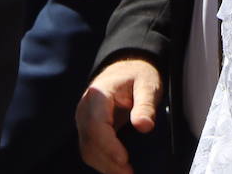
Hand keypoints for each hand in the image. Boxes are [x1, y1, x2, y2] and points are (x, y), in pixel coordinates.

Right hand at [76, 56, 162, 173]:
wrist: (127, 67)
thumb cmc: (137, 74)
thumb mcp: (148, 83)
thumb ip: (145, 104)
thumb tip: (144, 126)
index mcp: (98, 95)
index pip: (97, 126)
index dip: (109, 145)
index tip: (124, 159)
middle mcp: (85, 110)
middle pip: (90, 142)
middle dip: (108, 161)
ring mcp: (84, 120)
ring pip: (87, 149)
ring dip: (105, 165)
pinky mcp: (88, 129)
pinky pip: (91, 149)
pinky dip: (102, 162)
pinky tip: (117, 169)